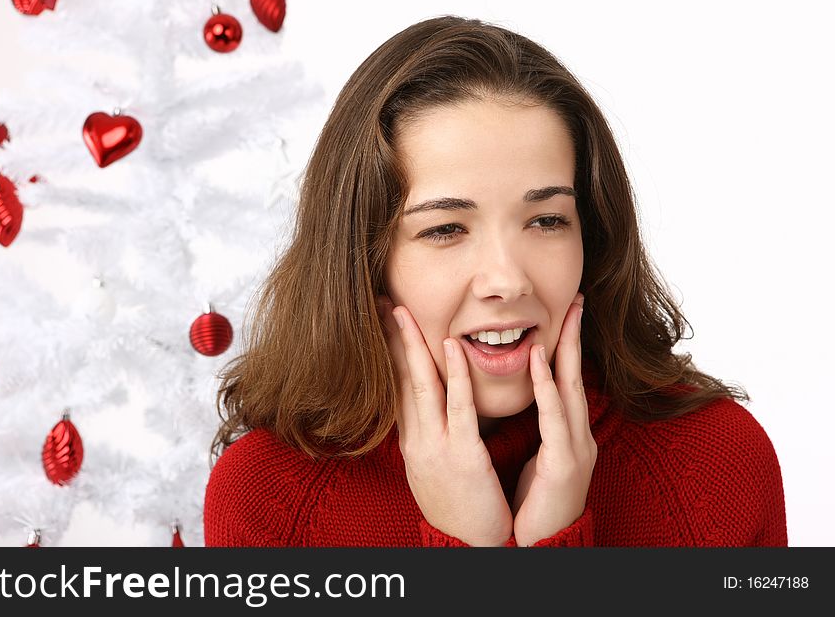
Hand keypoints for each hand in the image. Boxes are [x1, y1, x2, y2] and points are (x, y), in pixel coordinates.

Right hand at [376, 296, 513, 546]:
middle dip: (389, 340)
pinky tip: (451, 346)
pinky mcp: (462, 455)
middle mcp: (416, 441)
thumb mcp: (432, 467)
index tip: (383, 322)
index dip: (387, 353)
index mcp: (411, 442)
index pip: (394, 387)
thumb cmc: (457, 506)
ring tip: (403, 313)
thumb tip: (420, 410)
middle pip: (397, 380)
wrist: (468, 547)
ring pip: (419, 387)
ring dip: (411, 347)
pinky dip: (452, 374)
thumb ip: (428, 435)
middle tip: (382, 304)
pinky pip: (457, 407)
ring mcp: (436, 448)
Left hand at [512, 293, 597, 545]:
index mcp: (566, 434)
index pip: (564, 379)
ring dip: (566, 347)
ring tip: (566, 312)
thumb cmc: (533, 505)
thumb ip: (537, 430)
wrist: (540, 548)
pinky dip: (547, 384)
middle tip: (576, 298)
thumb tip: (528, 405)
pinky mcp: (564, 463)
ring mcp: (575, 448)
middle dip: (576, 335)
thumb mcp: (537, 459)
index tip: (563, 312)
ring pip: (569, 387)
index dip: (565, 345)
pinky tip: (539, 357)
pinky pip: (553, 416)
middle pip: (574, 374)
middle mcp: (576, 435)